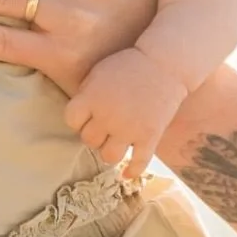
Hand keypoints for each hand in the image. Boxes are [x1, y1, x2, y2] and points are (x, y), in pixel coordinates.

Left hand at [65, 47, 187, 176]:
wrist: (165, 62)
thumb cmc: (130, 64)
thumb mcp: (99, 72)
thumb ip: (86, 94)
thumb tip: (78, 115)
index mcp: (92, 98)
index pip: (71, 120)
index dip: (78, 119)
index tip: (87, 115)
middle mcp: (108, 116)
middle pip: (89, 140)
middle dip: (94, 134)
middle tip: (104, 127)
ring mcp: (129, 129)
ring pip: (108, 156)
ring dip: (109, 151)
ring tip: (114, 144)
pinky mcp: (150, 136)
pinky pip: (138, 163)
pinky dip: (131, 172)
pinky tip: (126, 175)